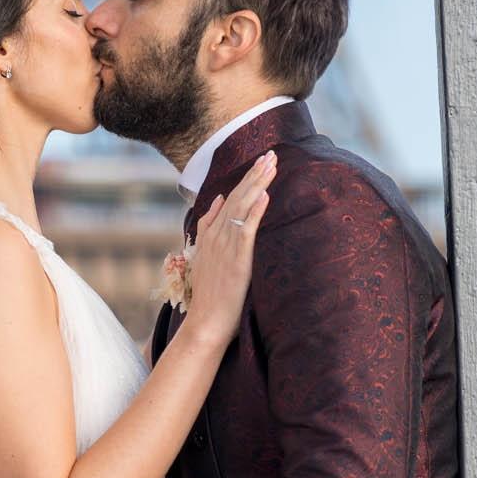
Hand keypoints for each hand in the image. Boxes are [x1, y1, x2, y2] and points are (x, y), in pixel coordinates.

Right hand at [183, 150, 276, 349]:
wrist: (205, 324)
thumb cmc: (210, 297)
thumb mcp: (205, 257)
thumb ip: (209, 227)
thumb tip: (217, 201)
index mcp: (210, 234)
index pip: (229, 199)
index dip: (246, 180)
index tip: (260, 162)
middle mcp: (216, 236)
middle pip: (237, 197)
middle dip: (255, 174)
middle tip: (271, 154)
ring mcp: (225, 246)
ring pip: (242, 207)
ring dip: (258, 184)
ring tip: (271, 164)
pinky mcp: (236, 259)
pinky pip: (246, 229)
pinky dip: (256, 211)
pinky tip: (265, 194)